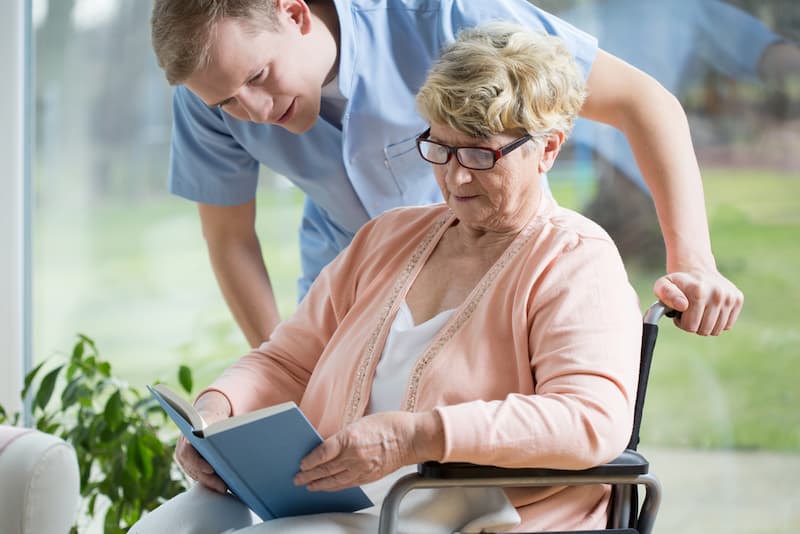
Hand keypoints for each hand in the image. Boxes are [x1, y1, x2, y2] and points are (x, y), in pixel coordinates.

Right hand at [174, 391, 231, 493]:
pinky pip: (199, 477)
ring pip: (196, 476)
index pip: (188, 453)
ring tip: (225, 489)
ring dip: (210, 484)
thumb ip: (213, 429)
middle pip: (194, 469)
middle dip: (209, 479)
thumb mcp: (212, 420)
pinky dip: (210, 482)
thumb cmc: (211, 418)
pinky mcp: (190, 467)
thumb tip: (221, 440)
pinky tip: (222, 486)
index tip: (211, 469)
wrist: (205, 418)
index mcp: (185, 437)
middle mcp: (181, 451)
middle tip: (224, 487)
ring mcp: (184, 461)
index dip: (198, 463)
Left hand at [294, 411, 442, 491]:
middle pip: (326, 468)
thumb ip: (342, 437)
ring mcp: (362, 468)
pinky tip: (328, 487)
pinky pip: (347, 484)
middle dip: (309, 474)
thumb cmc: (389, 425)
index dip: (310, 460)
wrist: (411, 438)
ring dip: (320, 483)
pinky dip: (335, 486)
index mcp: (350, 438)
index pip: (322, 453)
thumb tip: (327, 447)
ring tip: (309, 485)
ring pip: (335, 480)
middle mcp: (354, 455)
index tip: (302, 463)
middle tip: (298, 478)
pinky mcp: (369, 477)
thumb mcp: (359, 423)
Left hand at [653, 270, 742, 335]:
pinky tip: (710, 311)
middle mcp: (717, 293)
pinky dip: (717, 322)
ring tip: (699, 311)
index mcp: (698, 291)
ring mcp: (730, 296)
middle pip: (704, 330)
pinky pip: (727, 325)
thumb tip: (683, 305)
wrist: (696, 269)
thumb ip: (666, 295)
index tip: (680, 313)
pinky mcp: (738, 299)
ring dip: (705, 325)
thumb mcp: (663, 286)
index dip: (682, 323)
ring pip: (716, 330)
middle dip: (693, 325)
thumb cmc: (677, 283)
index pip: (690, 327)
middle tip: (689, 313)